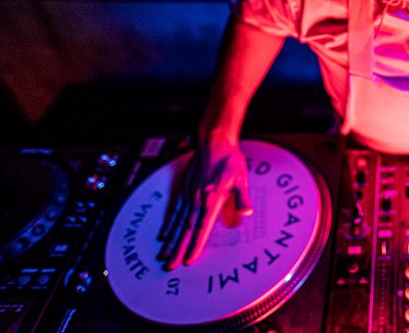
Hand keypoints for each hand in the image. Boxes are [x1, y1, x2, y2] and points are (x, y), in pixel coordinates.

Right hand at [157, 137, 252, 269]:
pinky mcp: (184, 188)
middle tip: (168, 267)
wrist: (214, 141)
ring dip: (170, 240)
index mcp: (211, 199)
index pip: (202, 228)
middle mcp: (196, 199)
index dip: (195, 245)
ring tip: (162, 255)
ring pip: (177, 222)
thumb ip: (242, 197)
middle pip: (185, 229)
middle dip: (177, 249)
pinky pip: (174, 209)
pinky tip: (163, 234)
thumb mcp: (241, 178)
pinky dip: (168, 223)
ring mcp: (188, 194)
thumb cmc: (230, 160)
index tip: (189, 261)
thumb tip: (246, 213)